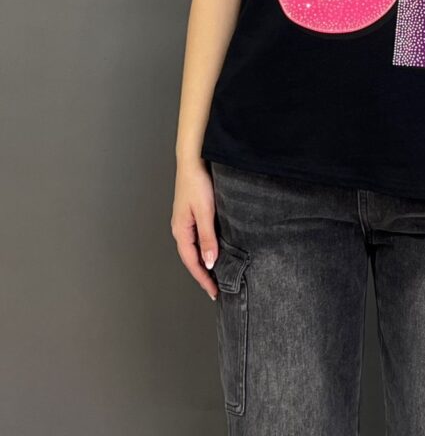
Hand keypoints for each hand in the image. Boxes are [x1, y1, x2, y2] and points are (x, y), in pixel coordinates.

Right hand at [170, 157, 219, 300]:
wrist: (193, 159)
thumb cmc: (197, 182)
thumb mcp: (206, 213)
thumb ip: (207, 238)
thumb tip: (208, 263)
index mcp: (181, 230)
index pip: (192, 262)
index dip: (203, 278)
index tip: (213, 292)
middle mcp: (180, 228)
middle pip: (191, 257)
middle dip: (203, 274)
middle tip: (216, 288)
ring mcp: (185, 220)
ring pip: (194, 247)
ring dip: (204, 261)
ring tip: (217, 274)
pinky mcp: (191, 212)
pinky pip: (197, 237)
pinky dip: (205, 248)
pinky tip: (214, 249)